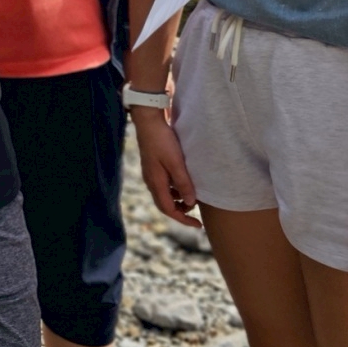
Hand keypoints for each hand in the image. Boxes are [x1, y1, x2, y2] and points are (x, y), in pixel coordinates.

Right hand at [129, 105, 201, 227]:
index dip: (183, 219)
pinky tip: (184, 183)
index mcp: (156, 183)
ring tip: (193, 197)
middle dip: (181, 212)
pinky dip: (175, 190)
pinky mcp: (153, 166)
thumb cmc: (162, 141)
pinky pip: (164, 185)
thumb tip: (190, 203)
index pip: (168, 209)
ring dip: (178, 201)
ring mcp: (151, 174)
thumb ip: (183, 183)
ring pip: (165, 195)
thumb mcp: (176, 162)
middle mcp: (151, 181)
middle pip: (165, 205)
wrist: (148, 121)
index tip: (198, 225)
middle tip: (197, 214)